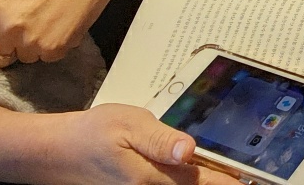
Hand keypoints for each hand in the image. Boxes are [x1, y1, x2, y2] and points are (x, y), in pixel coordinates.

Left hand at [0, 0, 125, 66]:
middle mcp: (9, 30)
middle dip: (1, 49)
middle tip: (17, 30)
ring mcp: (32, 43)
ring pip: (20, 60)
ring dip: (26, 48)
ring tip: (41, 23)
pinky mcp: (54, 50)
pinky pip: (43, 58)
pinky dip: (48, 47)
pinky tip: (56, 27)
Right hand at [45, 104, 239, 184]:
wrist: (52, 154)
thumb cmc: (90, 135)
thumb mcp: (128, 125)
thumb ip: (162, 140)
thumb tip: (190, 150)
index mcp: (150, 177)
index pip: (199, 182)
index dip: (227, 181)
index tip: (251, 180)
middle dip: (217, 181)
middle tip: (244, 174)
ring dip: (201, 179)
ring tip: (226, 172)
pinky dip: (182, 177)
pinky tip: (192, 167)